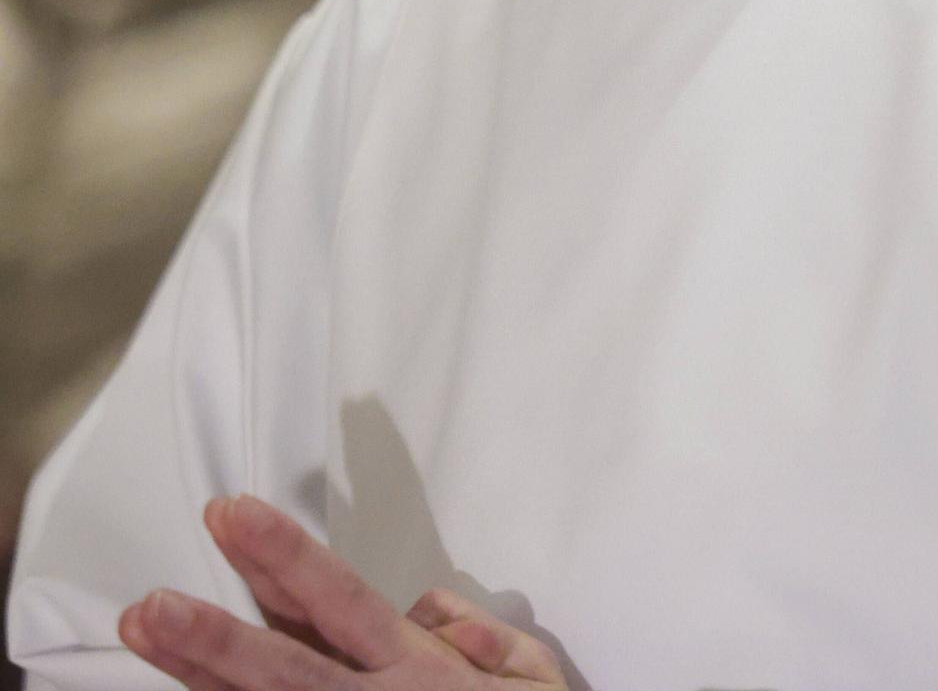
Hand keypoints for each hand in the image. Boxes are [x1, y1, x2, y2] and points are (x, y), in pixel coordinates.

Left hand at [119, 493, 568, 687]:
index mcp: (423, 675)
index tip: (231, 514)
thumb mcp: (539, 681)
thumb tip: (426, 609)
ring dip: (200, 678)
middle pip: (285, 669)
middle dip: (215, 636)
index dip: (285, 557)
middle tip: (149, 605)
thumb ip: (486, 637)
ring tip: (148, 632)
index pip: (342, 603)